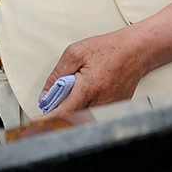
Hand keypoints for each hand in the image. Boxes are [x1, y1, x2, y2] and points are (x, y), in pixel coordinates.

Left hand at [37, 28, 154, 115]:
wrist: (136, 51)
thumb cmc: (108, 49)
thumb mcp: (74, 54)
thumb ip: (57, 74)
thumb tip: (46, 94)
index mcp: (88, 89)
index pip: (63, 113)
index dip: (48, 120)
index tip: (36, 122)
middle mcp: (100, 102)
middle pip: (72, 118)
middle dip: (58, 114)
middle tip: (50, 105)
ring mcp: (109, 108)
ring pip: (83, 118)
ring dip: (72, 111)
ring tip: (70, 96)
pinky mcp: (114, 109)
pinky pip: (94, 114)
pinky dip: (84, 109)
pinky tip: (84, 97)